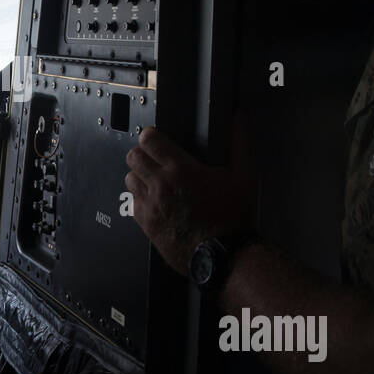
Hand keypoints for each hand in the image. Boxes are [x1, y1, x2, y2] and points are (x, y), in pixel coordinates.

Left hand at [124, 117, 255, 275]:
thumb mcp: (244, 176)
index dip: (151, 136)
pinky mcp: (147, 224)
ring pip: (129, 179)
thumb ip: (239, 143)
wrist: (224, 255)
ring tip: (153, 179)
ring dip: (139, 176)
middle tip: (154, 158)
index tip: (156, 138)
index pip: (149, 140)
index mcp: (180, 170)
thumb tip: (238, 119)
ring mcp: (151, 205)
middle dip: (142, 154)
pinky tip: (155, 201)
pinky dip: (140, 199)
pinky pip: (132, 203)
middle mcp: (160, 185)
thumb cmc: (233, 218)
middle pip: (133, 157)